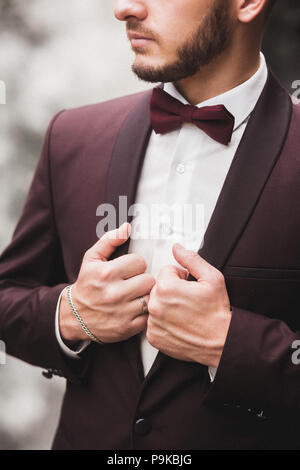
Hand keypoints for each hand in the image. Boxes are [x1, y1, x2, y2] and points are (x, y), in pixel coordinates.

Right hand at [59, 223, 154, 343]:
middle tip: (135, 282)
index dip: (136, 264)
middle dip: (143, 279)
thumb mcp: (92, 259)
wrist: (74, 316)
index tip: (130, 269)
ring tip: (136, 294)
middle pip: (148, 280)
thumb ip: (109, 240)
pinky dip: (145, 312)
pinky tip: (135, 308)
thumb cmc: (86, 285)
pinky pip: (148, 316)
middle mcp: (114, 293)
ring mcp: (121, 312)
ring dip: (146, 295)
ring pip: (150, 297)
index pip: (139, 262)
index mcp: (106, 273)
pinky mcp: (126, 328)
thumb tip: (127, 228)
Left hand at [146, 243, 231, 367]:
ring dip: (166, 306)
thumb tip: (177, 248)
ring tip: (184, 313)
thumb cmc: (217, 312)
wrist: (221, 341)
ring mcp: (153, 323)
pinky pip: (153, 323)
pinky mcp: (154, 337)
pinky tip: (178, 324)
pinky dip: (163, 323)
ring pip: (155, 305)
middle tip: (189, 300)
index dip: (181, 277)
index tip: (190, 287)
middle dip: (172, 291)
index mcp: (167, 287)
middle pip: (158, 288)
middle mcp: (156, 305)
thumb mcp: (212, 278)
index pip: (166, 271)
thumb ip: (191, 259)